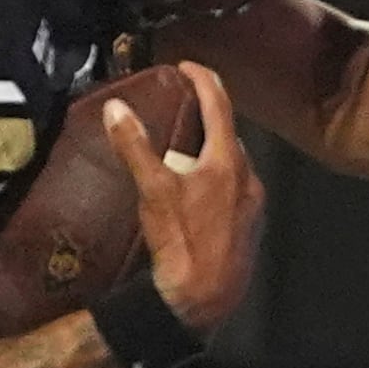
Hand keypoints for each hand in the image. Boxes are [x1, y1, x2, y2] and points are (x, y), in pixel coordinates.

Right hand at [105, 58, 260, 331]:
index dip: (202, 79)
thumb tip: (116, 108)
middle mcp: (248, 179)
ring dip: (210, 153)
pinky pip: (234, 192)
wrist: (200, 300)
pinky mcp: (248, 230)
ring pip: (232, 165)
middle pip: (227, 135)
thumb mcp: (153, 190)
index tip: (186, 66)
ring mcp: (252, 207)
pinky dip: (215, 182)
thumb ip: (135, 146)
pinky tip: (195, 197)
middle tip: (181, 110)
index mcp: (228, 162)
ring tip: (182, 154)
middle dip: (206, 119)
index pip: (219, 104)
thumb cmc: (182, 243)